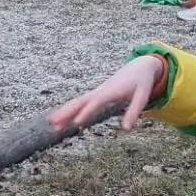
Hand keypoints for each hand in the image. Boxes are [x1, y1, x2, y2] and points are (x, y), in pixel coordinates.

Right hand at [49, 55, 165, 132]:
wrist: (139, 66)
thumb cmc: (141, 82)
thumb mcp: (143, 96)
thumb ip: (134, 111)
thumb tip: (127, 129)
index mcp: (111, 91)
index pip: (96, 102)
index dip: (86, 112)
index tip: (76, 123)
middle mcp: (100, 91)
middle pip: (80, 102)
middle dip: (67, 112)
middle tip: (54, 124)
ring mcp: (97, 92)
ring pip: (77, 102)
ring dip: (64, 112)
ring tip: (51, 124)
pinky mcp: (97, 94)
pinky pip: (81, 103)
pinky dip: (71, 109)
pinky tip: (62, 118)